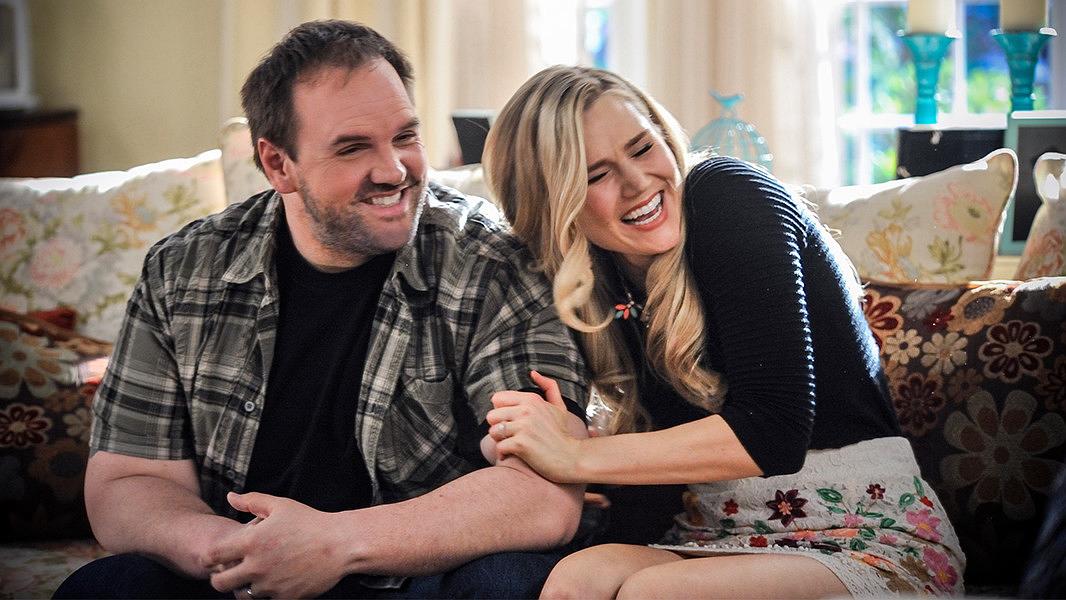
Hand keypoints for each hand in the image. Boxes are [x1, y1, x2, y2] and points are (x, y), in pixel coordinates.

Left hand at [206, 492, 348, 598]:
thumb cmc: (310, 522)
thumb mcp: (281, 505)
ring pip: (241, 595)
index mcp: (251, 542)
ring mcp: (270, 585)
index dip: (211, 556)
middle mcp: (257, 566)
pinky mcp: (285, 598)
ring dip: (244, 587)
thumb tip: (230, 496)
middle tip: (231, 571)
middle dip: (221, 577)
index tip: (218, 555)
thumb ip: (252, 501)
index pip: (212, 556)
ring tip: (255, 576)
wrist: (341, 545)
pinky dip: (264, 595)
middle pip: (220, 584)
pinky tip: (272, 582)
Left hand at [486, 371, 586, 482]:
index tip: (511, 421)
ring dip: (499, 441)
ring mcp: (524, 427)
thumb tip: (533, 373)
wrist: (571, 458)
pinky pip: (499, 447)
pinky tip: (513, 455)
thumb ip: (549, 387)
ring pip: (493, 431)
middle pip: (491, 416)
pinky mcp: (521, 444)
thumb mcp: (559, 406)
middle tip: (510, 435)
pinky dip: (503, 454)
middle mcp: (526, 410)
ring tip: (510, 444)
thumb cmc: (562, 434)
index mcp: (532, 399)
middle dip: (498, 427)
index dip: (501, 411)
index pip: (497, 399)